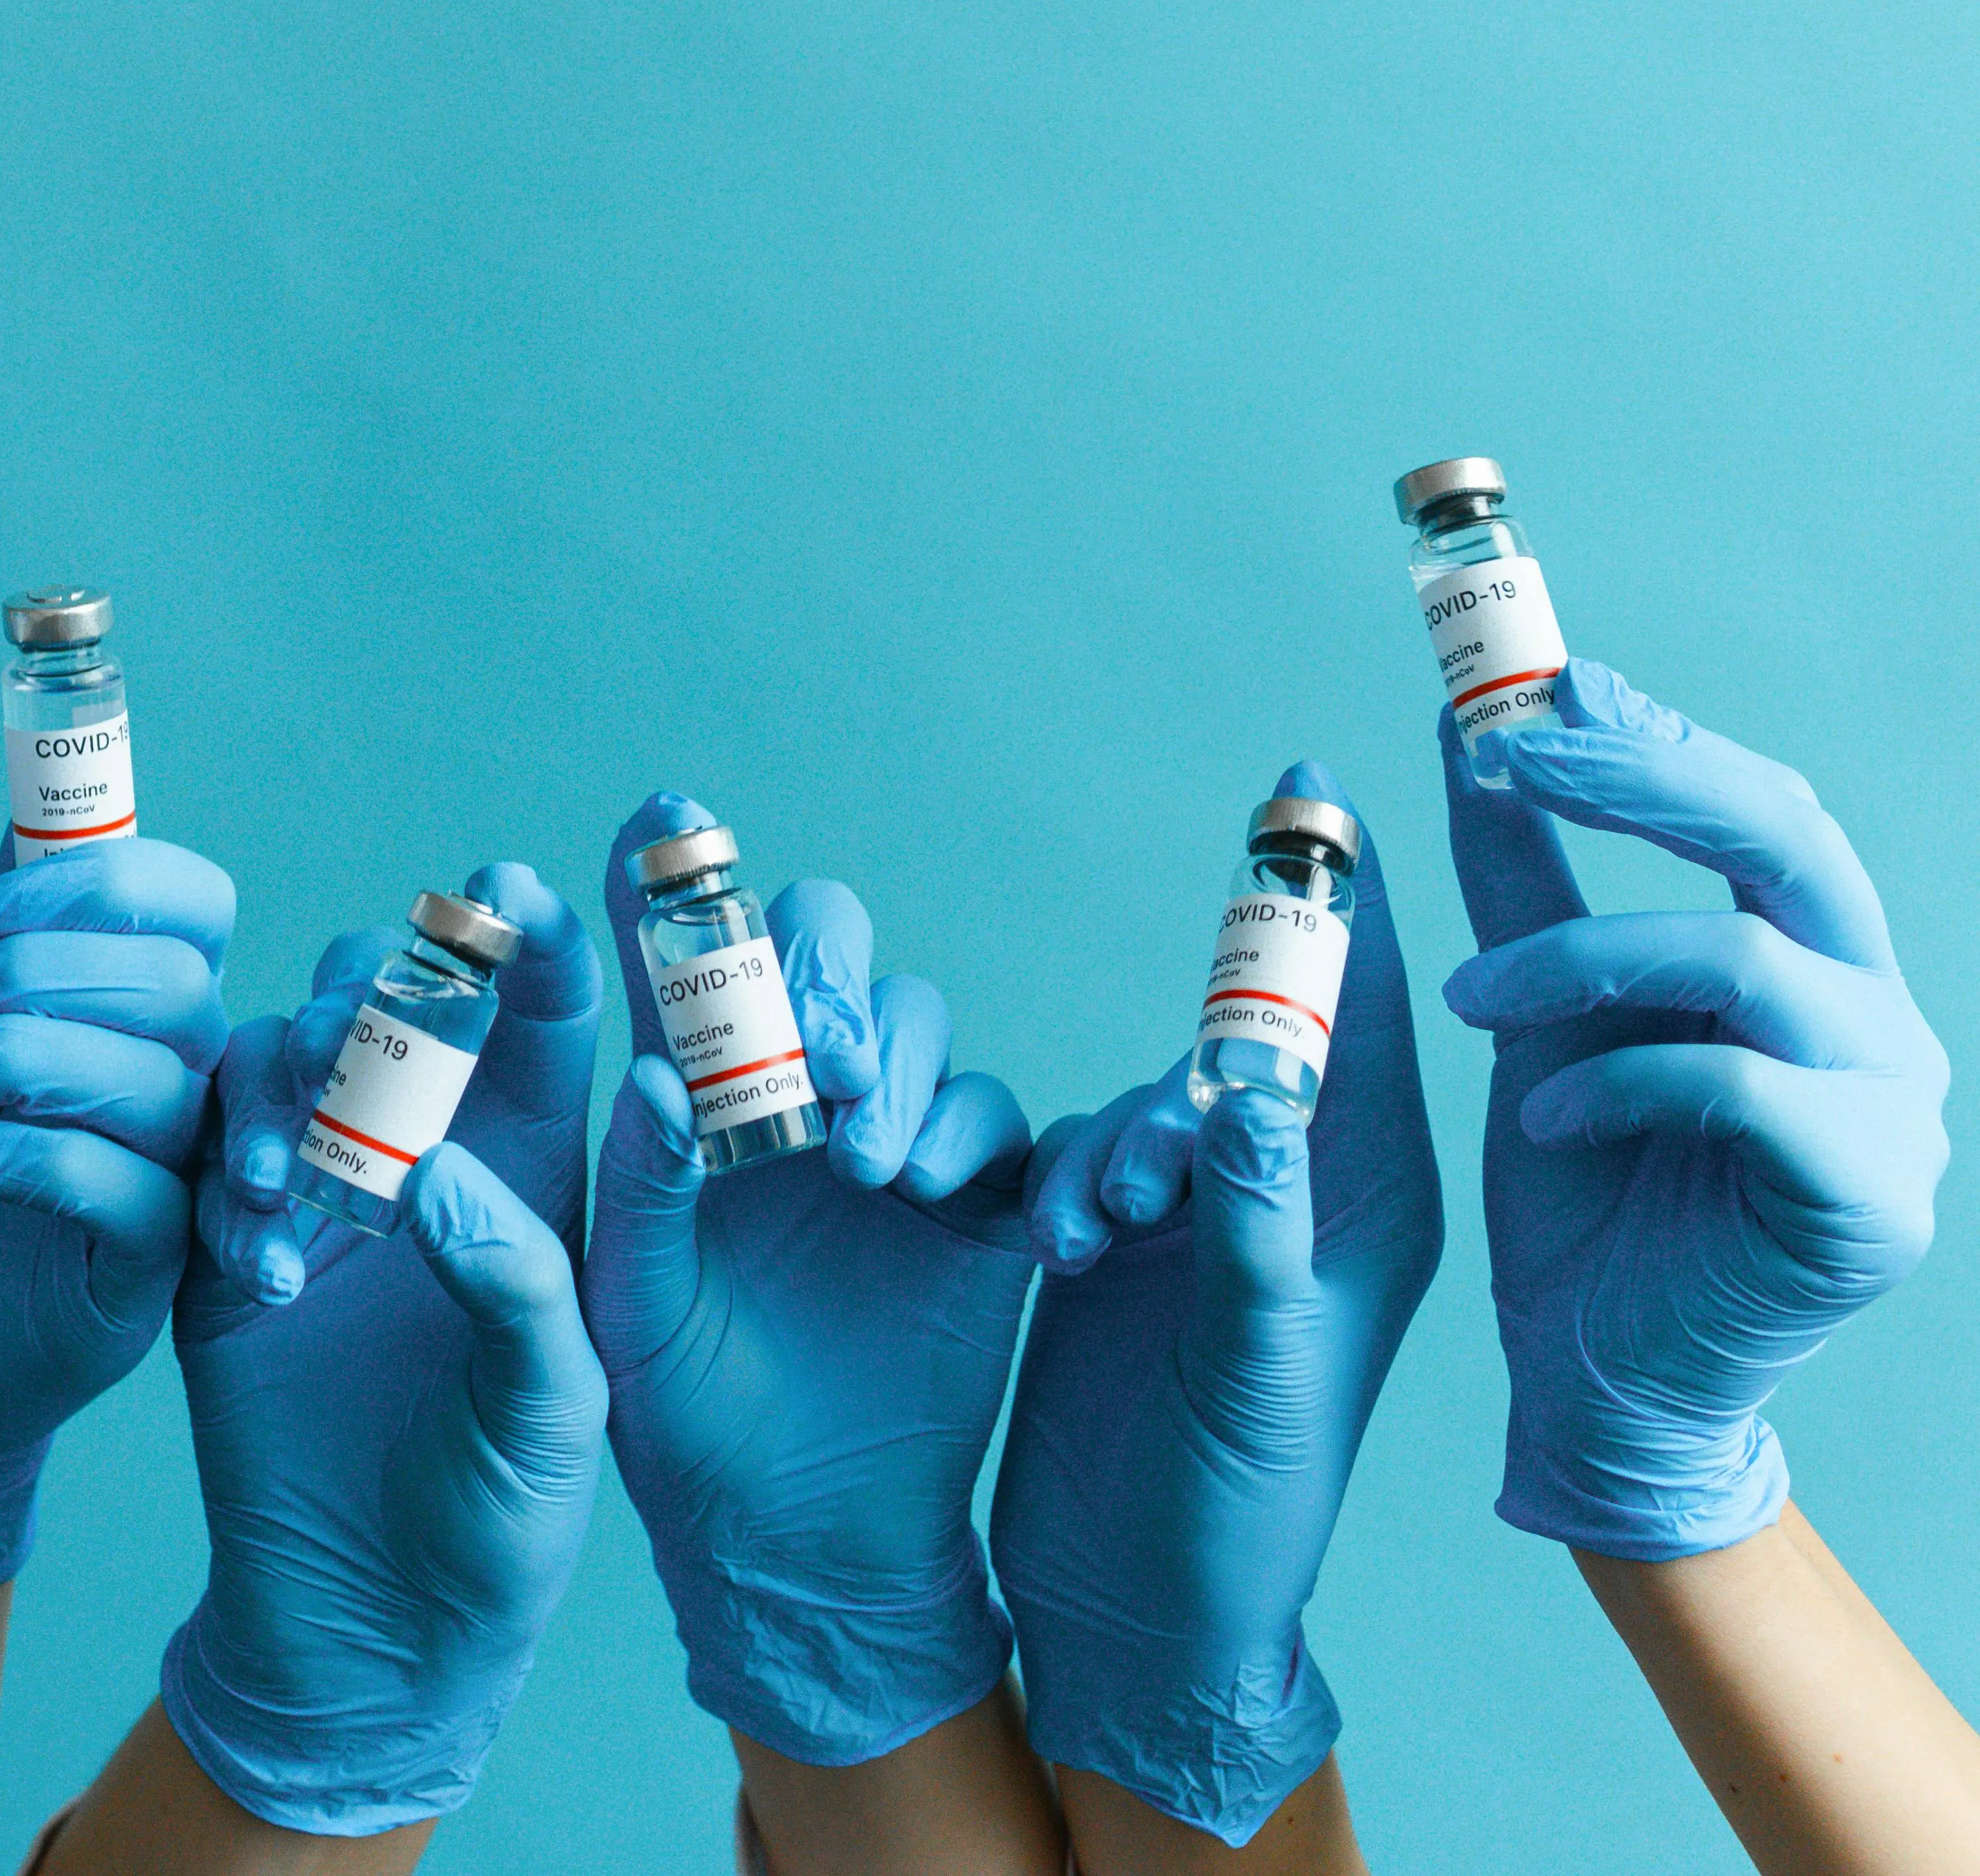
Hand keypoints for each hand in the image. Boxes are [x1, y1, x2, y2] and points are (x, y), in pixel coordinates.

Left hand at [0, 836, 233, 1590]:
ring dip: (10, 1058)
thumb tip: (24, 820)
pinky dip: (33, 1156)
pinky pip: (133, 1192)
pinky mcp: (158, 1270)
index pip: (197, 906)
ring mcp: (188, 1177)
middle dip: (34, 977)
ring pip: (153, 1084)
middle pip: (175, 987)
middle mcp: (191, 1083)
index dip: (108, 883)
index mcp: (151, 1011)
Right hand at [163, 870, 604, 1832]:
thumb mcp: (551, 1414)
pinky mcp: (225, 1249)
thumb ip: (521, 1289)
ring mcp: (319, 1195)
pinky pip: (203, 1161)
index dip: (532, 941)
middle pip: (401, 1004)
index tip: (512, 887)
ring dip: (288, 1086)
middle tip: (373, 1017)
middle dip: (387, 980)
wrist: (374, 1634)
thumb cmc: (504, 1523)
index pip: (543, 1021)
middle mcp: (426, 1156)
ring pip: (288, 1060)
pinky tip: (259, 1253)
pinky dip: (225, 1185)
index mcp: (536, 1172)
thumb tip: (448, 1177)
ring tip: (296, 1182)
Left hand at [586, 792, 1034, 1767]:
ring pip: (920, 1023)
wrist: (789, 1538)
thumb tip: (653, 1077)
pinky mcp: (983, 1203)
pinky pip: (1011, 1129)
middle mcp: (795, 1092)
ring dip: (900, 1066)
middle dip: (824, 968)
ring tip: (867, 1163)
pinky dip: (987, 1147)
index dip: (671, 877)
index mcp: (690, 1097)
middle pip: (824, 949)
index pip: (678, 956)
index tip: (662, 812)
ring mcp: (896, 1137)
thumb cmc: (677, 1422)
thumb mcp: (624, 1315)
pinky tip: (946, 1201)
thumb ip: (633, 1195)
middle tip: (817, 1052)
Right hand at [992, 762, 1439, 1846]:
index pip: (1364, 1027)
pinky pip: (1064, 1155)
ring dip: (1109, 1135)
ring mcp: (1191, 1216)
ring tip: (1094, 1220)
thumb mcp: (1260, 1369)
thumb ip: (1257, 1224)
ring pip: (1147, 1100)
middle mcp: (1282, 1194)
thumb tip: (1256, 1082)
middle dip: (1207, 1019)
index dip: (1343, 908)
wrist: (1138, 1614)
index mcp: (1362, 1209)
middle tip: (1160, 1032)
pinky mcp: (1104, 1246)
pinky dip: (1044, 1175)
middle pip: (1252, 1042)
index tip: (1315, 790)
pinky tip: (1040, 1235)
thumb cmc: (1237, 1514)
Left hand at [1440, 659, 1946, 1557]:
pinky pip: (1741, 1090)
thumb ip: (1522, 882)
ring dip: (1580, 959)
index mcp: (1816, 963)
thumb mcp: (1534, 1017)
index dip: (1659, 738)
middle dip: (1648, 780)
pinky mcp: (1868, 1196)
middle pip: (1787, 842)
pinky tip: (1543, 1122)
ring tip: (1470, 1000)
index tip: (1543, 682)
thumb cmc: (1579, 1192)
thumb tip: (1472, 733)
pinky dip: (1619, 1086)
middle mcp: (1878, 1017)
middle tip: (1516, 751)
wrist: (1593, 1378)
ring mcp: (1893, 1106)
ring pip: (1741, 963)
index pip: (1758, 811)